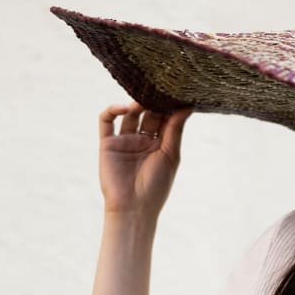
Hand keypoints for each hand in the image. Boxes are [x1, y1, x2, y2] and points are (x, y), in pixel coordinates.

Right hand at [98, 102, 192, 216]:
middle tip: (160, 88)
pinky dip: (113, 110)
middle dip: (154, 101)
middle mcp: (142, 140)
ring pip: (129, 114)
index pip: (165, 118)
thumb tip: (187, 105)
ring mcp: (125, 141)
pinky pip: (107, 121)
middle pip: (148, 114)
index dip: (170, 106)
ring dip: (135, 103)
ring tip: (143, 98)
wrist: (133, 207)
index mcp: (160, 144)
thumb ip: (175, 129)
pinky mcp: (107, 144)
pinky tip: (124, 108)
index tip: (177, 91)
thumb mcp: (170, 154)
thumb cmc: (156, 185)